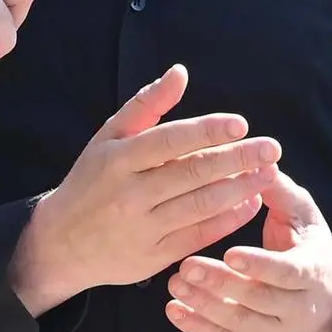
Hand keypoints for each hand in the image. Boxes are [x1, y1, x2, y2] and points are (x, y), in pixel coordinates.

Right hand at [7, 65, 278, 315]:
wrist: (60, 243)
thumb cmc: (92, 180)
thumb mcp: (108, 138)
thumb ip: (147, 105)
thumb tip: (180, 73)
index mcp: (118, 159)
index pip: (170, 141)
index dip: (208, 132)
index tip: (242, 125)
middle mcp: (130, 194)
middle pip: (192, 174)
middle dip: (237, 160)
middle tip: (271, 149)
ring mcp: (142, 229)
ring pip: (201, 206)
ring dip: (240, 189)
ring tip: (268, 173)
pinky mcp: (153, 258)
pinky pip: (198, 236)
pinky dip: (228, 219)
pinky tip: (250, 203)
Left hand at [166, 166, 331, 331]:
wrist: (330, 303)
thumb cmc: (309, 246)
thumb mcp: (305, 216)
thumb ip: (281, 192)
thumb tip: (260, 161)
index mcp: (312, 272)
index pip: (286, 272)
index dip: (259, 265)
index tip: (229, 252)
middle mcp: (298, 307)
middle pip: (257, 299)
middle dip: (220, 284)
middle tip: (186, 266)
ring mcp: (277, 330)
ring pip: (238, 324)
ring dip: (204, 306)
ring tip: (174, 284)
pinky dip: (199, 329)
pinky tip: (173, 311)